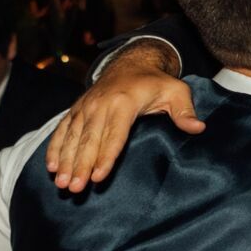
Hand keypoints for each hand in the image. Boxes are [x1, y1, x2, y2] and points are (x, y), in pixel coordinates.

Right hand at [45, 43, 201, 191]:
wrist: (130, 63)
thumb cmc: (156, 82)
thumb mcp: (176, 91)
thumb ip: (185, 111)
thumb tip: (198, 128)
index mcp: (124, 102)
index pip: (114, 135)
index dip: (106, 157)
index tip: (99, 177)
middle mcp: (100, 105)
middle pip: (90, 140)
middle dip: (81, 165)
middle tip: (74, 187)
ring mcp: (85, 107)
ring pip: (73, 138)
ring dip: (66, 161)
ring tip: (61, 183)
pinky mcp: (76, 110)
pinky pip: (63, 130)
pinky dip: (55, 148)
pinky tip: (52, 167)